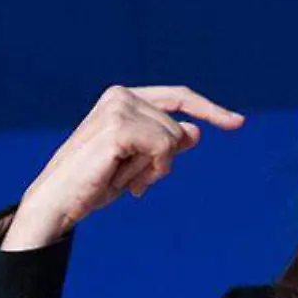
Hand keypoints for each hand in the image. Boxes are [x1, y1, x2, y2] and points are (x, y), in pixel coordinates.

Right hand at [2, 85, 244, 249]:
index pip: (178, 97)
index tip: (238, 122)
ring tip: (124, 180)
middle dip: (165, 161)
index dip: (210, 109)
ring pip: (174, 138)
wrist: (58, 203)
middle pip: (179, 127)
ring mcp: (118, 108)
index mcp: (123, 98)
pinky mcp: (118, 127)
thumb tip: (196, 131)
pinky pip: (164, 148)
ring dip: (156, 168)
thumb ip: (166, 145)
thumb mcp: (138, 164)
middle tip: (134, 181)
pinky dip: (153, 170)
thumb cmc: (94, 184)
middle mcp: (120, 95)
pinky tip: (127, 182)